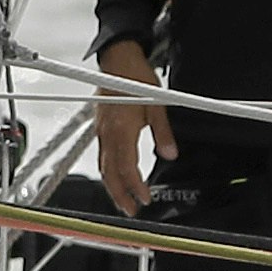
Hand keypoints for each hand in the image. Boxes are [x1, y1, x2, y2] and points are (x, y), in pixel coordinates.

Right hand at [94, 38, 177, 216]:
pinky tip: (116, 175)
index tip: (145, 199)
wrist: (118, 59)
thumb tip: (170, 153)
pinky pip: (102, 155)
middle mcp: (108, 133)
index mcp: (122, 130)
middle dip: (120, 195)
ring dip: (113, 186)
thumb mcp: (157, 104)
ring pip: (104, 166)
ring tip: (124, 199)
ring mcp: (102, 130)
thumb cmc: (136, 77)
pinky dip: (109, 170)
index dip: (136, 187)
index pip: (127, 168)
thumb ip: (163, 132)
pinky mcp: (101, 126)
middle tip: (131, 211)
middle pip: (110, 173)